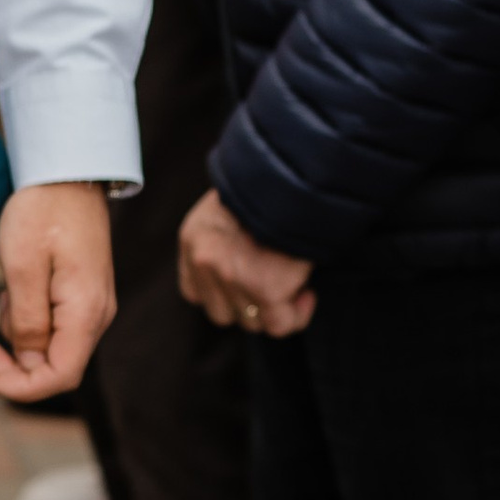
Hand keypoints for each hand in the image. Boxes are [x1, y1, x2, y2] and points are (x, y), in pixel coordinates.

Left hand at [0, 180, 116, 403]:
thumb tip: (29, 362)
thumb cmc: (41, 212)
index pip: (62, 375)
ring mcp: (92, 306)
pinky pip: (55, 325)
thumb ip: (28, 320)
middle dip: (17, 364)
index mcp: (86, 311)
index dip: (23, 387)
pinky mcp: (82, 296)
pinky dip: (30, 318)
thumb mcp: (22, 266)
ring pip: (53, 347)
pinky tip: (19, 289)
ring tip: (9, 291)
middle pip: (58, 366)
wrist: (66, 174)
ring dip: (21, 335)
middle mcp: (98, 315)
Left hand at [178, 186, 314, 336]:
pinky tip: (306, 294)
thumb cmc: (269, 188)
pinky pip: (280, 324)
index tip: (249, 282)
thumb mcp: (226, 209)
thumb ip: (223, 244)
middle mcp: (205, 262)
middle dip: (250, 305)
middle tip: (276, 284)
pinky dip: (296, 315)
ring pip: (251, 322)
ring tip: (294, 284)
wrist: (291, 175)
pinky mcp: (265, 289)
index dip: (224, 294)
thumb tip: (245, 269)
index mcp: (192, 241)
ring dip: (274, 310)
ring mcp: (232, 278)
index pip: (195, 293)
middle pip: (222, 313)